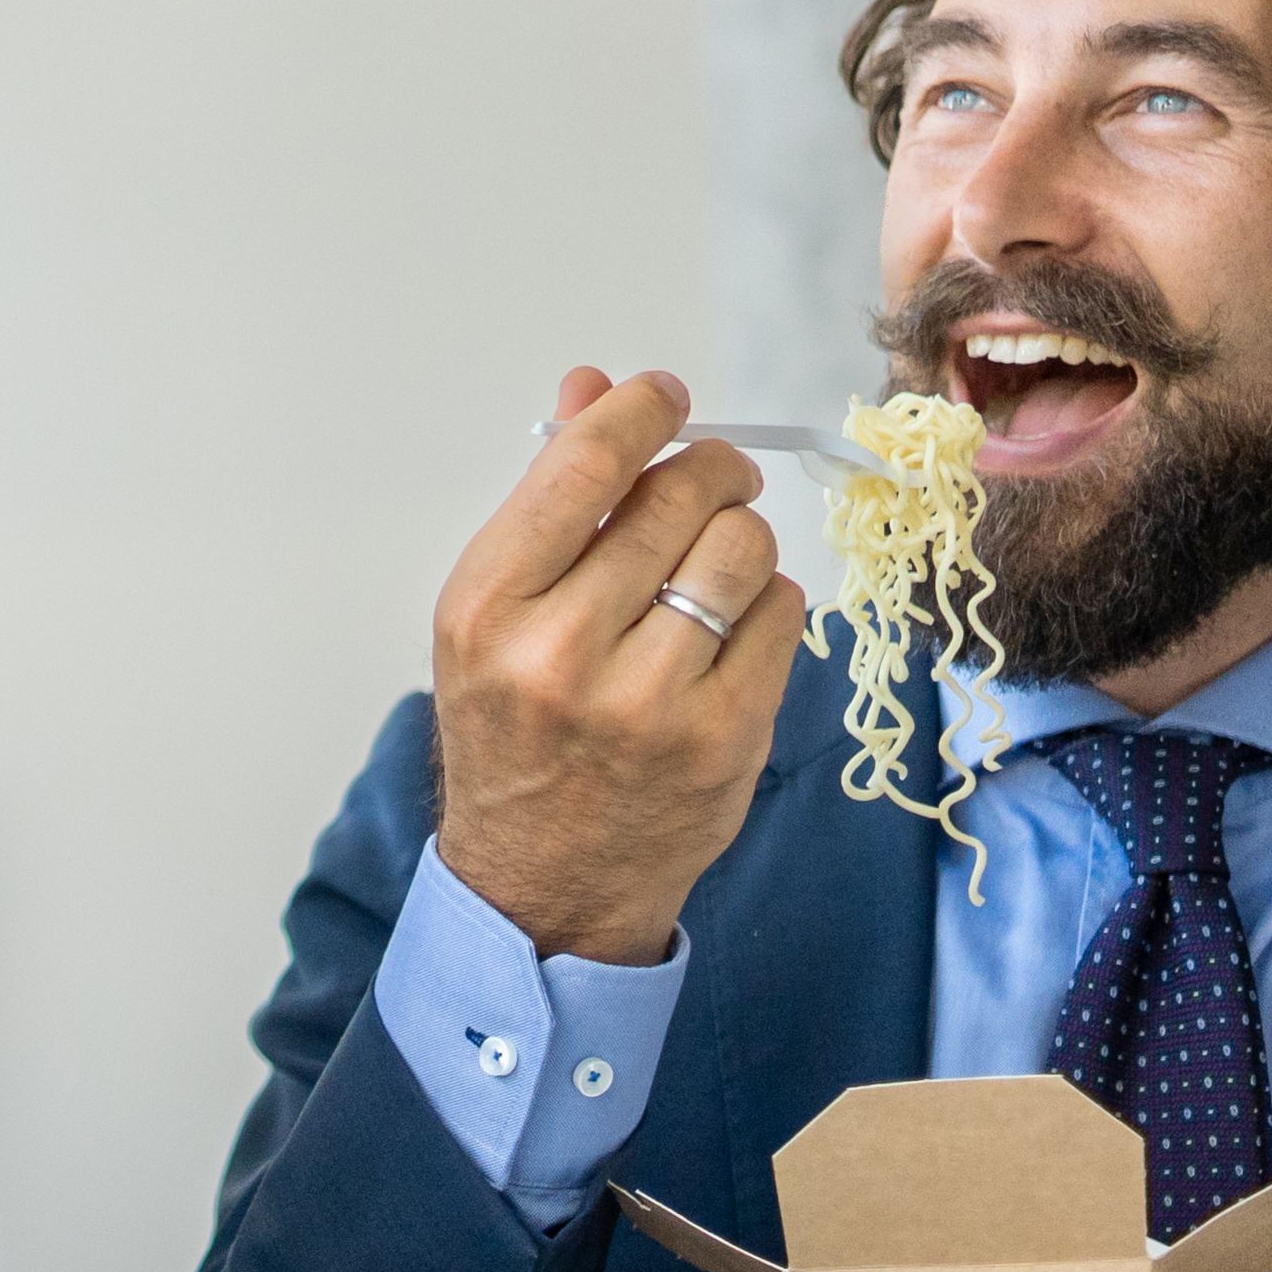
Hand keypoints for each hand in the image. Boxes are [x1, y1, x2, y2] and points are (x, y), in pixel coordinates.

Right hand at [425, 366, 812, 971]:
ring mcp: (648, 703)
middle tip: (711, 482)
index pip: (584, 466)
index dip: (639, 413)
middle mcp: (561, 654)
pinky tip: (729, 631)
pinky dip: (767, 605)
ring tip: (713, 566)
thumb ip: (547, 499)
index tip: (664, 398)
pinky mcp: (724, 739)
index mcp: (488, 609)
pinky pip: (783, 615)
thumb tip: (596, 388)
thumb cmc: (516, 731)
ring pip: (743, 548)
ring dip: (738, 538)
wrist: (544, 883)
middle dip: (708, 471)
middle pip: (680, 496)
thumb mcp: (497, 615)